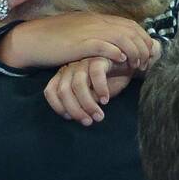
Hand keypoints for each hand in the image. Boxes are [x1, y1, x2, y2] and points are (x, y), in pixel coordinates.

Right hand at [0, 13, 155, 71]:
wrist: (32, 38)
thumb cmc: (53, 39)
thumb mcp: (79, 33)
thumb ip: (94, 35)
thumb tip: (109, 44)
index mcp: (98, 19)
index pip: (130, 24)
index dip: (143, 38)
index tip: (148, 52)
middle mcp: (97, 22)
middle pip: (130, 30)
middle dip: (143, 46)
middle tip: (147, 61)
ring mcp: (89, 31)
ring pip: (122, 37)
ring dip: (134, 51)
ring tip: (137, 65)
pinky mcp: (80, 43)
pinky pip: (105, 45)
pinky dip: (116, 52)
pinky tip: (122, 61)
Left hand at [44, 39, 162, 124]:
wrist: (128, 67)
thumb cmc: (107, 82)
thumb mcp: (92, 96)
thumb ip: (82, 103)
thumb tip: (79, 117)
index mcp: (63, 76)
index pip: (50, 91)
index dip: (58, 107)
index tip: (70, 118)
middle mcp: (70, 67)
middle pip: (64, 91)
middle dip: (75, 110)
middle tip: (88, 122)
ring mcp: (84, 61)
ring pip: (78, 84)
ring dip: (88, 104)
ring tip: (98, 116)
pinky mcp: (99, 57)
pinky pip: (95, 74)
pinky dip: (100, 89)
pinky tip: (106, 100)